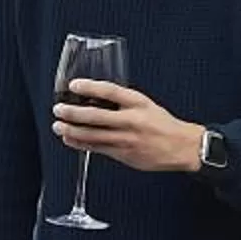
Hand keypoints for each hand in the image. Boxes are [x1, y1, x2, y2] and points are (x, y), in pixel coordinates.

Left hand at [55, 81, 203, 174]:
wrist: (181, 147)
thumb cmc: (163, 125)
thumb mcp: (146, 105)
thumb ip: (123, 102)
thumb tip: (96, 99)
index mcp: (138, 103)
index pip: (110, 91)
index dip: (90, 87)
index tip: (74, 85)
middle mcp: (131, 120)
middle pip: (96, 115)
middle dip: (73, 113)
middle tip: (58, 109)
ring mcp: (126, 139)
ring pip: (93, 135)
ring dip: (72, 130)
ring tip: (58, 126)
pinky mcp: (123, 154)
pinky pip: (97, 148)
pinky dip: (81, 144)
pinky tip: (70, 140)